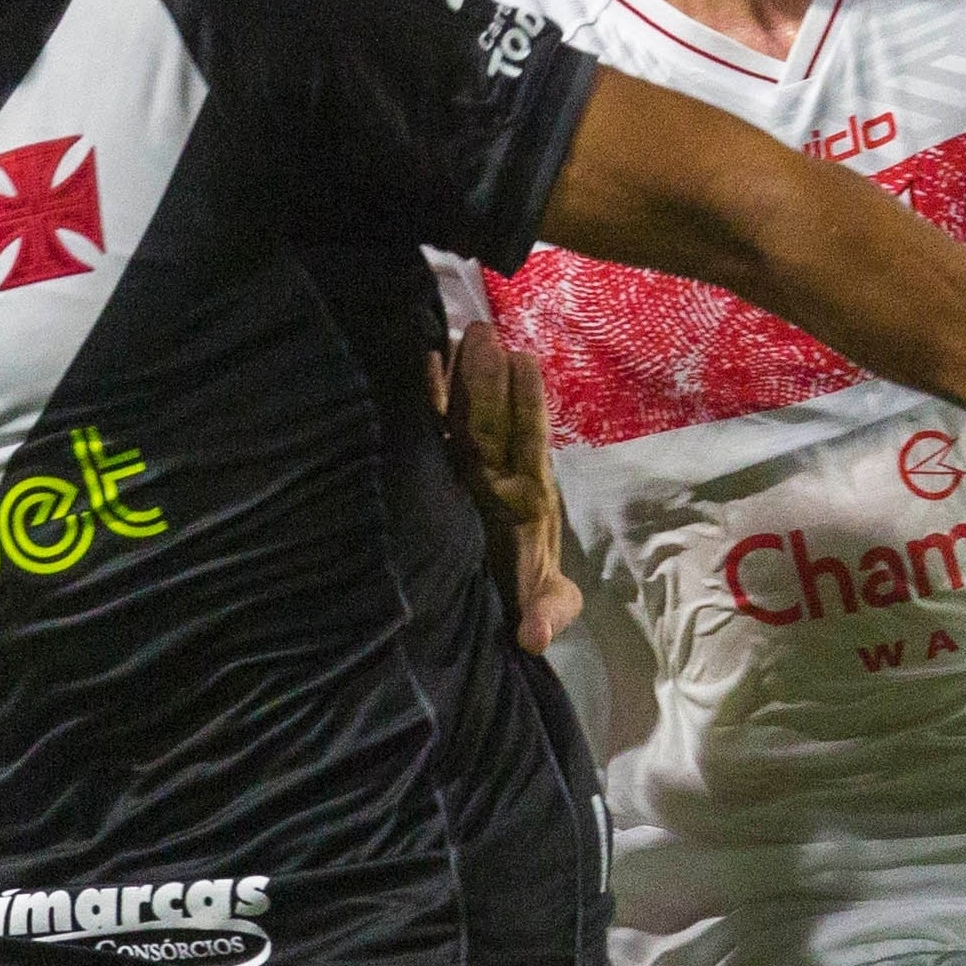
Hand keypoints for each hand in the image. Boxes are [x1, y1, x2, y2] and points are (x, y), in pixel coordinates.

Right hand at [435, 320, 585, 653]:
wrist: (496, 612)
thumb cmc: (518, 598)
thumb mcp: (538, 605)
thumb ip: (545, 611)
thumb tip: (534, 634)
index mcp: (527, 497)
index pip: (527, 443)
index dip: (525, 405)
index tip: (523, 362)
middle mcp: (496, 475)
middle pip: (492, 422)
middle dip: (487, 380)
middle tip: (482, 332)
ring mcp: (466, 471)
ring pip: (463, 419)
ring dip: (460, 378)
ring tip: (456, 332)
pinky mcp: (437, 475)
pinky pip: (432, 432)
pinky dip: (426, 399)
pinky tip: (419, 363)